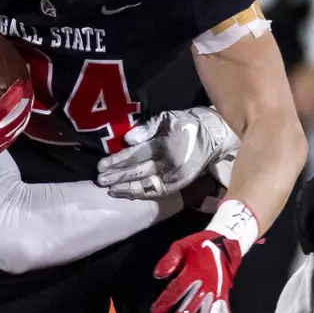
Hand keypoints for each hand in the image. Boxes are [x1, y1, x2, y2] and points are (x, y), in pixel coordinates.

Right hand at [0, 68, 32, 170]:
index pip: (5, 108)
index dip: (15, 95)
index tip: (21, 82)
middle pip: (17, 119)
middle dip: (26, 104)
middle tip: (30, 90)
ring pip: (17, 129)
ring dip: (24, 115)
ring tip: (29, 102)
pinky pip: (12, 137)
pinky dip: (18, 126)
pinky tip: (20, 118)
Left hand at [95, 107, 237, 199]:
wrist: (214, 136)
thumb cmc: (185, 124)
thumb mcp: (166, 119)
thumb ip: (146, 129)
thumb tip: (127, 140)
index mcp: (164, 146)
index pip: (135, 155)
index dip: (117, 161)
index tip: (101, 166)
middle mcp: (168, 164)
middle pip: (137, 172)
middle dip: (116, 177)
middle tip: (99, 180)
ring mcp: (173, 177)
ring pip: (145, 186)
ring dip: (126, 189)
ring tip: (109, 190)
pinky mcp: (178, 185)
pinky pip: (156, 192)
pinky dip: (140, 194)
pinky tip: (127, 194)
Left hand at [151, 230, 244, 312]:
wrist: (224, 244)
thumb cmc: (199, 246)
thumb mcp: (181, 245)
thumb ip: (170, 260)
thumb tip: (158, 275)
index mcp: (196, 271)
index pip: (177, 290)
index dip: (165, 302)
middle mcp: (208, 285)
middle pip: (193, 305)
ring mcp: (218, 293)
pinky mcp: (225, 299)